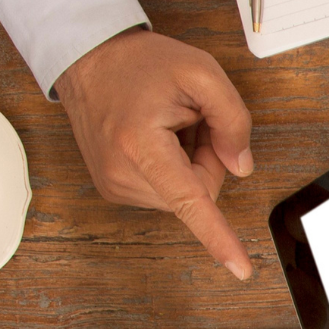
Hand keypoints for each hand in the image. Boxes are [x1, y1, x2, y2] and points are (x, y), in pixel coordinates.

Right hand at [53, 29, 255, 278]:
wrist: (86, 58)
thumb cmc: (140, 63)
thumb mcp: (201, 72)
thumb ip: (233, 119)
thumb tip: (241, 167)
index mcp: (140, 147)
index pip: (190, 202)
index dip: (219, 237)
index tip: (241, 270)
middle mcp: (122, 174)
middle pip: (200, 192)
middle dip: (206, 158)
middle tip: (187, 119)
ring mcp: (115, 185)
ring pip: (185, 194)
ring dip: (188, 160)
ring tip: (164, 123)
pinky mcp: (115, 188)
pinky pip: (166, 190)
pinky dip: (171, 165)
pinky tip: (154, 134)